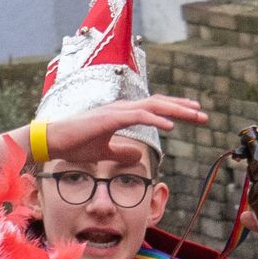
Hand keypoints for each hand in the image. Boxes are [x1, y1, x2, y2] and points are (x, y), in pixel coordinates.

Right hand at [28, 94, 208, 165]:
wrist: (53, 141)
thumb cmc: (75, 145)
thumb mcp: (105, 151)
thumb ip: (121, 150)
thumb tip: (137, 154)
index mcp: (122, 113)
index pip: (154, 108)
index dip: (174, 110)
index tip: (193, 114)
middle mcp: (123, 108)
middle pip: (159, 104)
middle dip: (183, 109)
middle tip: (204, 115)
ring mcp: (117, 111)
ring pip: (153, 106)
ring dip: (176, 111)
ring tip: (195, 116)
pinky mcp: (111, 118)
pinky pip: (139, 116)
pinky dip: (156, 118)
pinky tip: (171, 125)